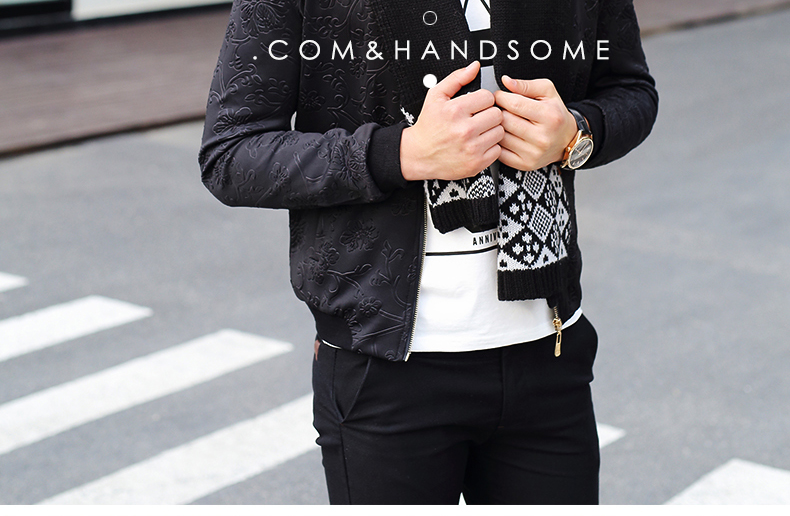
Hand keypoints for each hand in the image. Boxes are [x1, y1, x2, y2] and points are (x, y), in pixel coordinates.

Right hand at [400, 61, 503, 181]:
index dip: (483, 100)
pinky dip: (490, 147)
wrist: (419, 155)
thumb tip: (475, 67)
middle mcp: (464, 130)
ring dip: (491, 130)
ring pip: (500, 132)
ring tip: (478, 132)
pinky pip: (497, 150)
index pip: (488, 97)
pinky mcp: (476, 163)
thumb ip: (456, 78)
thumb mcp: (436, 97)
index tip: (476, 106)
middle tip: (478, 119)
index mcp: (455, 111)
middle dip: (489, 114)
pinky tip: (478, 144)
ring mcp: (471, 148)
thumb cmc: (428, 126)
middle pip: (497, 114)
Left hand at [494, 76, 577, 170]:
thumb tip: (506, 81)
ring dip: (497, 127)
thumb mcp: (548, 92)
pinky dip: (498, 142)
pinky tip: (505, 135)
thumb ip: (526, 84)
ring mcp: (533, 153)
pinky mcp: (524, 164)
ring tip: (504, 122)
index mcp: (550, 117)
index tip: (499, 96)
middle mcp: (542, 137)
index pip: (515, 104)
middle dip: (499, 111)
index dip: (501, 97)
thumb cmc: (555, 114)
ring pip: (501, 136)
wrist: (567, 140)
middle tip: (501, 109)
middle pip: (506, 121)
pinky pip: (500, 151)